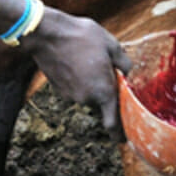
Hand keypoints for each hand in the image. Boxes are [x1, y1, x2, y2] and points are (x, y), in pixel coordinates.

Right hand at [23, 10, 132, 137]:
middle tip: (105, 65)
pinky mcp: (58, 89)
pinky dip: (78, 78)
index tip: (123, 141)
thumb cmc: (82, 37)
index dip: (118, 133)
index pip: (112, 120)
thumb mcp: (111, 45)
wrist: (47, 33)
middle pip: (102, 99)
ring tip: (88, 57)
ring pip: (88, 92)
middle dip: (106, 87)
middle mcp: (86, 98)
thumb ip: (124, 63)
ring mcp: (70, 95)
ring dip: (91, 81)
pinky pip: (75, 87)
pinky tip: (76, 60)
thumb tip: (128, 72)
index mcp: (103, 91)